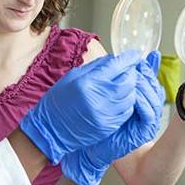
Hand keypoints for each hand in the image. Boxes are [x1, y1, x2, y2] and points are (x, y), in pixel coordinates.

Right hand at [20, 50, 141, 164]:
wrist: (50, 129)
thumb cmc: (59, 100)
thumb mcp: (72, 77)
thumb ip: (95, 67)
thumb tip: (115, 59)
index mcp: (87, 83)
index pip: (116, 66)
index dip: (128, 58)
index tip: (134, 55)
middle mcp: (97, 99)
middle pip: (128, 81)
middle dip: (131, 73)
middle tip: (129, 69)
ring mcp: (104, 115)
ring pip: (131, 97)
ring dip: (131, 88)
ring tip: (124, 84)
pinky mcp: (108, 126)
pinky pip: (126, 111)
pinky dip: (127, 103)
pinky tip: (120, 99)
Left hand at [61, 51, 165, 184]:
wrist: (92, 148)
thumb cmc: (98, 122)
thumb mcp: (107, 95)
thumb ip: (117, 81)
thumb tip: (121, 63)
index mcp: (141, 99)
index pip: (150, 79)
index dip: (147, 68)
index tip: (139, 59)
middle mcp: (148, 110)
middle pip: (155, 86)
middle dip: (146, 74)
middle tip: (138, 65)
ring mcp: (148, 121)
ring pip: (154, 98)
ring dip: (144, 85)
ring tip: (134, 77)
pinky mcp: (145, 131)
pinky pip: (150, 113)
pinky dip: (142, 101)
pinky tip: (133, 94)